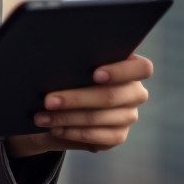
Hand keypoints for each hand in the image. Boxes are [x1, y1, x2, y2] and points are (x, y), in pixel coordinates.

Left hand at [6, 53, 152, 156]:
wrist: (67, 101)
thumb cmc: (70, 70)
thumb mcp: (73, 58)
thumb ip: (74, 51)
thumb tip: (53, 46)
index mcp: (131, 66)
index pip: (142, 68)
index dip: (120, 71)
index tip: (95, 74)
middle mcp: (135, 92)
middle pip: (112, 96)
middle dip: (76, 98)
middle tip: (48, 100)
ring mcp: (129, 115)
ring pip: (99, 118)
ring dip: (67, 117)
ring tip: (42, 117)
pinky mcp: (118, 135)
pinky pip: (98, 138)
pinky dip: (73, 133)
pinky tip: (55, 128)